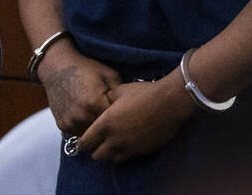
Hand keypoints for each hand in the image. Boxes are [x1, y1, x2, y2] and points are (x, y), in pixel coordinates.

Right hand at [39, 48, 121, 135]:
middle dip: (111, 127)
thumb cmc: (86, 68)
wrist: (57, 66)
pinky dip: (85, 127)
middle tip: (118, 120)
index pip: (116, 121)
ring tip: (102, 118)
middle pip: (104, 132)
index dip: (123, 118)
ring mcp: (70, 122)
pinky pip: (80, 133)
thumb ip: (121, 94)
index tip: (127, 115)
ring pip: (92, 135)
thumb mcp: (108, 74)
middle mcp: (81, 116)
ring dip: (97, 130)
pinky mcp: (62, 126)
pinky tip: (88, 115)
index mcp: (95, 103)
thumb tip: (132, 109)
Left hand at [79, 79, 194, 162]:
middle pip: (97, 156)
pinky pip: (129, 157)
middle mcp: (115, 140)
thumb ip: (107, 99)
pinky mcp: (142, 151)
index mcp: (105, 124)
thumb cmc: (143, 93)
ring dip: (110, 154)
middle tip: (98, 142)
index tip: (85, 139)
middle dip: (95, 150)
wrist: (168, 103)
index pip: (86, 142)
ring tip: (112, 145)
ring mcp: (130, 147)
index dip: (83, 141)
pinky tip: (128, 144)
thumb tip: (104, 101)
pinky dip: (125, 153)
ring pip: (113, 160)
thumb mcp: (119, 90)